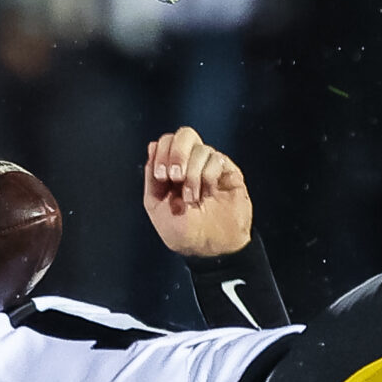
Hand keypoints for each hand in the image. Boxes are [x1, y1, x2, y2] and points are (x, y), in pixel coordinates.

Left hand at [142, 126, 253, 256]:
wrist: (208, 248)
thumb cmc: (182, 231)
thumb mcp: (155, 204)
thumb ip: (151, 175)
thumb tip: (152, 145)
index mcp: (172, 167)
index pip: (167, 141)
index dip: (162, 152)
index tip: (162, 177)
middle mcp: (192, 163)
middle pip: (185, 134)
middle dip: (177, 153)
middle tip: (175, 177)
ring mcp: (211, 166)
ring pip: (201, 149)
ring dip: (193, 174)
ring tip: (192, 198)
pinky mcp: (229, 173)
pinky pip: (217, 160)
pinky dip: (208, 176)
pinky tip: (208, 193)